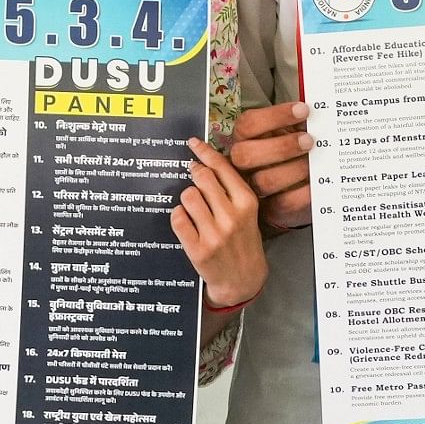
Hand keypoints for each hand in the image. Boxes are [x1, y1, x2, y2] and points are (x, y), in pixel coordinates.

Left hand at [172, 140, 265, 309]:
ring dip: (187, 198)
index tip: (193, 143)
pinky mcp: (197, 249)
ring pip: (187, 196)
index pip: (222, 168)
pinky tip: (186, 222)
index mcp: (247, 204)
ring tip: (194, 207)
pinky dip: (178, 216)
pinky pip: (177, 218)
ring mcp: (214, 234)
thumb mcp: (247, 214)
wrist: (244, 281)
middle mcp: (232, 217)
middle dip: (194, 173)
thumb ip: (231, 189)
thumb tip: (205, 162)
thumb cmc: (243, 242)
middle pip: (202, 178)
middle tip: (192, 173)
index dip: (205, 152)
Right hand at [229, 101, 310, 233]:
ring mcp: (253, 188)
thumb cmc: (289, 154)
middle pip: (246, 154)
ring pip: (264, 180)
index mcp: (244, 139)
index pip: (248, 124)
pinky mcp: (269, 209)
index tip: (303, 110)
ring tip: (314, 161)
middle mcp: (242, 164)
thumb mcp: (288, 134)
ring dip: (294, 169)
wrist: (292, 188)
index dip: (275, 116)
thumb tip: (318, 113)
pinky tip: (317, 182)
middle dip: (281, 146)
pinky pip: (284, 202)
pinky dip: (303, 192)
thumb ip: (296, 124)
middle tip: (308, 140)